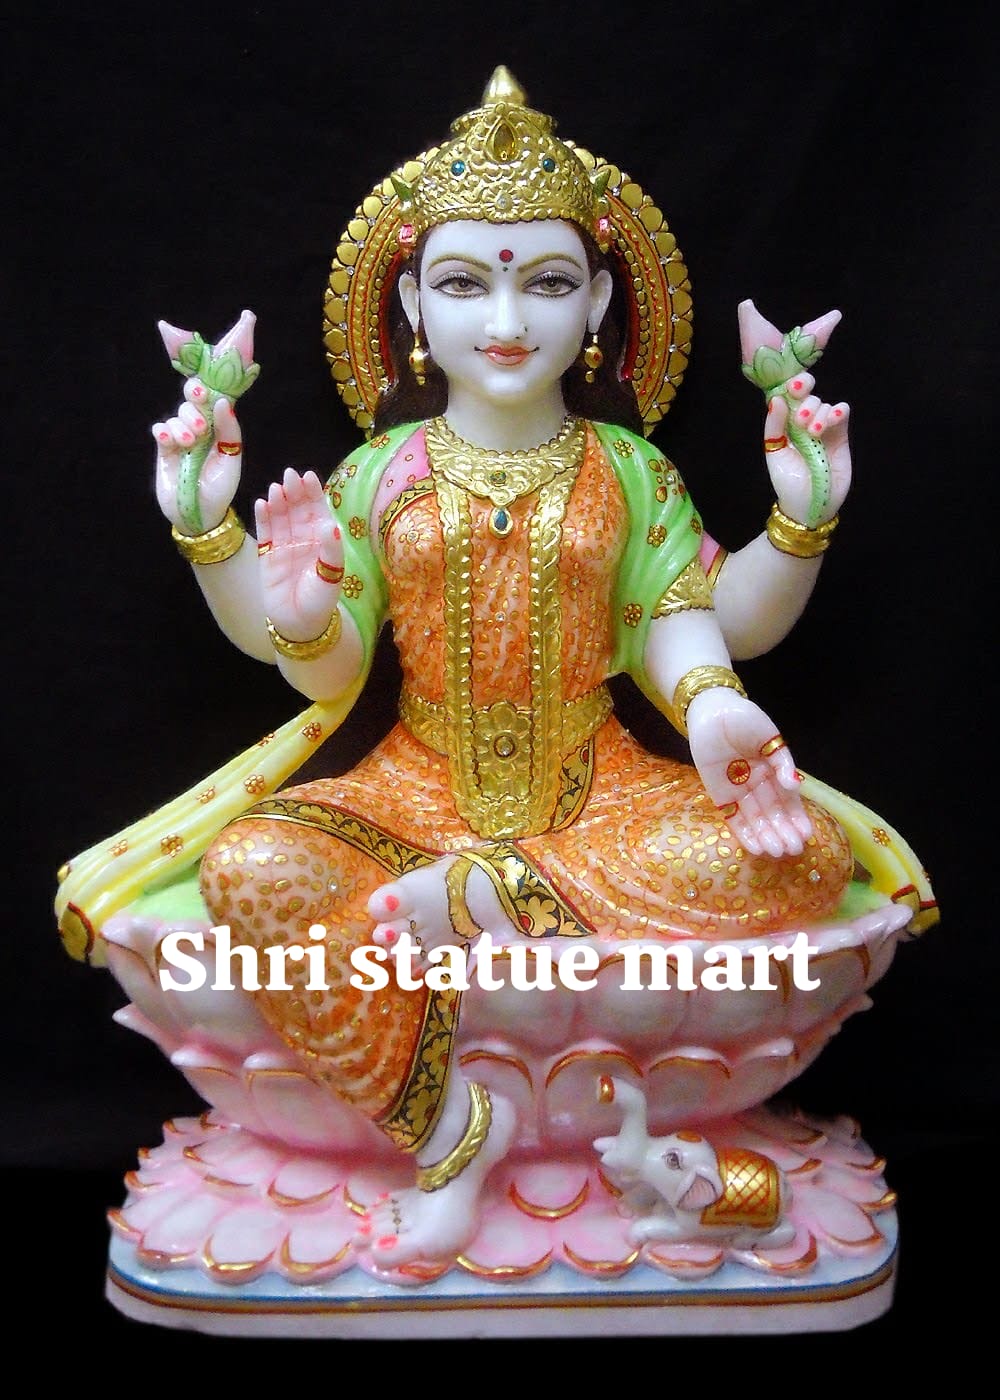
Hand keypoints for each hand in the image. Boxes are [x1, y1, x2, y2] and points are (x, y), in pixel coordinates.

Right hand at [152, 381, 242, 532]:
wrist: (200, 514)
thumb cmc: (219, 488)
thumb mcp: (231, 460)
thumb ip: (230, 431)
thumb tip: (223, 401)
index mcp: (218, 430)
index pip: (211, 401)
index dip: (207, 391)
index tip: (206, 391)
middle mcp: (199, 430)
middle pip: (190, 403)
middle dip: (193, 405)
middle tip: (200, 420)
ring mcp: (180, 439)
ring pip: (176, 416)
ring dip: (182, 425)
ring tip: (189, 442)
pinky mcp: (164, 450)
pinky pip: (160, 430)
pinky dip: (164, 431)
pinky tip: (169, 440)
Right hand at [255, 469, 343, 641]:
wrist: (299, 625)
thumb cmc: (320, 601)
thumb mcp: (331, 575)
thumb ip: (331, 550)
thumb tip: (329, 523)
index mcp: (323, 542)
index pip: (318, 511)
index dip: (313, 494)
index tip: (308, 476)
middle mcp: (304, 541)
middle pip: (298, 511)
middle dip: (295, 493)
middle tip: (289, 476)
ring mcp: (285, 547)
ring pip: (281, 519)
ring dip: (279, 503)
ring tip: (276, 489)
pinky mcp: (268, 557)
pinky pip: (266, 533)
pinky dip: (263, 519)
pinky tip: (262, 503)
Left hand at [687, 690, 811, 857]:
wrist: (711, 711)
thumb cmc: (743, 719)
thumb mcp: (769, 736)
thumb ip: (782, 761)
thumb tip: (795, 785)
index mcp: (774, 770)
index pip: (788, 798)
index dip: (797, 816)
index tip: (807, 833)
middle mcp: (759, 784)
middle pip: (773, 811)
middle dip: (783, 830)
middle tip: (793, 849)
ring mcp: (739, 791)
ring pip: (755, 818)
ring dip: (766, 835)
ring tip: (776, 852)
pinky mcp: (720, 795)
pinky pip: (733, 817)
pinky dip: (744, 832)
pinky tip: (756, 847)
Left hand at [763, 375, 850, 525]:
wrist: (808, 505)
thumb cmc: (788, 481)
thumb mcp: (775, 453)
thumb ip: (774, 426)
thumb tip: (776, 399)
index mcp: (787, 424)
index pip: (791, 396)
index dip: (794, 385)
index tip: (793, 387)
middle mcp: (805, 423)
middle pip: (810, 397)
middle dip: (805, 402)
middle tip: (800, 420)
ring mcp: (825, 429)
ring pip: (825, 404)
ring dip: (818, 414)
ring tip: (813, 433)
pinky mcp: (841, 436)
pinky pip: (843, 413)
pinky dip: (838, 411)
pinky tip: (833, 421)